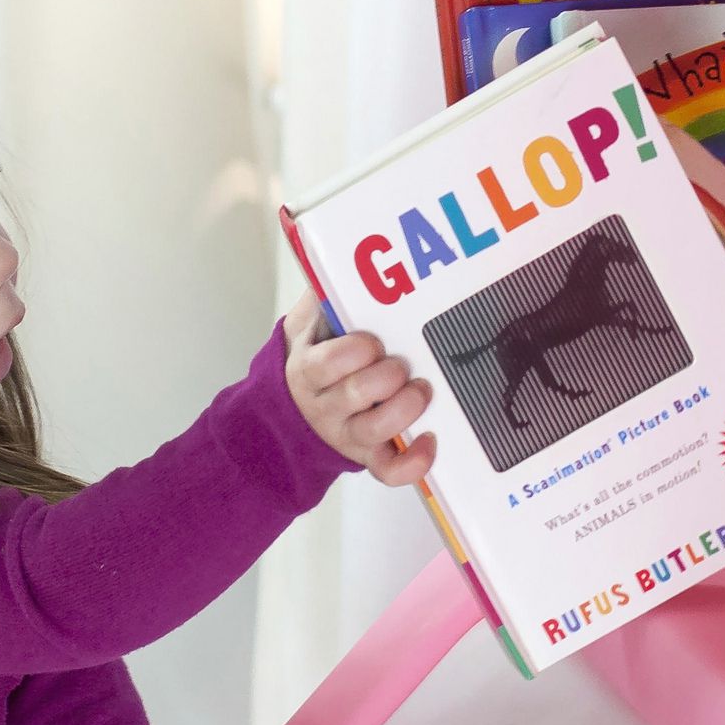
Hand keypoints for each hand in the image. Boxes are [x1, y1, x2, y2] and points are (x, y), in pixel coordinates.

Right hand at [283, 290, 434, 485]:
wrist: (293, 411)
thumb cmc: (314, 356)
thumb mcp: (307, 325)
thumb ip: (322, 295)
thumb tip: (338, 254)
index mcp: (308, 370)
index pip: (325, 364)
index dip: (352, 353)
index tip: (372, 342)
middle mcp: (325, 406)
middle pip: (353, 396)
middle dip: (384, 378)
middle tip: (402, 365)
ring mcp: (347, 435)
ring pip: (373, 432)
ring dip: (403, 411)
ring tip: (422, 391)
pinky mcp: (367, 456)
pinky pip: (387, 470)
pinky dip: (411, 463)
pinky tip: (431, 442)